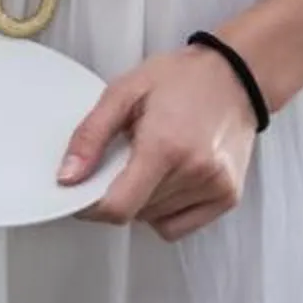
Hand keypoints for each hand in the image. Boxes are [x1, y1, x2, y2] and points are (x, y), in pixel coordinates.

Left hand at [61, 46, 258, 239]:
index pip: (119, 206)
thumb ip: (90, 137)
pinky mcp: (228, 197)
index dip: (91, 207)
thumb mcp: (122, 93)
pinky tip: (167, 180)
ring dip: (142, 200)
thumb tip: (67, 177)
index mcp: (165, 145)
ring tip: (153, 161)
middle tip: (123, 158)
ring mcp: (216, 187)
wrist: (234, 76)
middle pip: (135, 212)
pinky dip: (164, 211)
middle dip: (117, 193)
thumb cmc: (181, 79)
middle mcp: (195, 171)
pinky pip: (179, 227)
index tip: (82, 191)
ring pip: (155, 219)